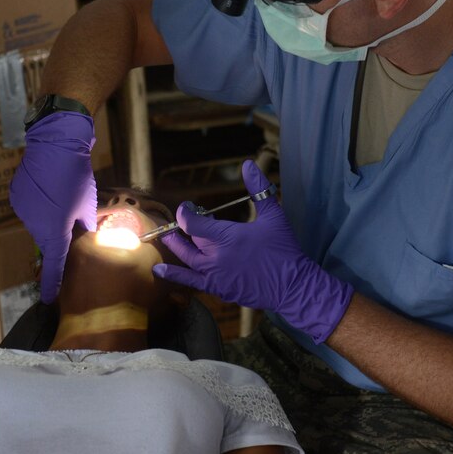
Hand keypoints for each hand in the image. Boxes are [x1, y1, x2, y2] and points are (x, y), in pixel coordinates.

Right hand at [8, 112, 96, 303]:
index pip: (53, 265)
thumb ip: (85, 226)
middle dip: (58, 235)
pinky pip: (29, 208)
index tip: (48, 299)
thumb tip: (85, 236)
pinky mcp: (16, 196)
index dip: (52, 283)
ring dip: (49, 217)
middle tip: (70, 215)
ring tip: (60, 194)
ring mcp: (22, 211)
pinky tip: (48, 186)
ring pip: (38, 223)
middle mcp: (34, 225)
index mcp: (54, 231)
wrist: (55, 144)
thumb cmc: (76, 177)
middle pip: (47, 240)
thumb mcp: (87, 205)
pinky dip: (39, 204)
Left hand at [154, 160, 353, 343]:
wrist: (292, 285)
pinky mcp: (218, 289)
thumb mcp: (274, 215)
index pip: (192, 222)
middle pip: (189, 240)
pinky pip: (190, 281)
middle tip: (181, 222)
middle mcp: (215, 256)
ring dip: (175, 247)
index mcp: (226, 236)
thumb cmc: (283, 250)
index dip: (185, 213)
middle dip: (182, 229)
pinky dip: (174, 275)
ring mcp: (215, 275)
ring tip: (165, 238)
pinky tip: (159, 270)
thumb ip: (258, 188)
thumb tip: (247, 164)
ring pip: (187, 258)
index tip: (187, 207)